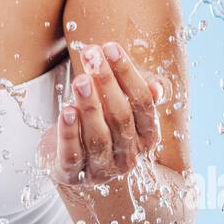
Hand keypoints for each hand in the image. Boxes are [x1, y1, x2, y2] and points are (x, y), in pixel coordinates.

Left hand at [38, 42, 164, 187]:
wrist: (70, 159)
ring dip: (89, 105)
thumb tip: (157, 88)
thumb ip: (142, 93)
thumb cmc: (101, 122)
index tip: (111, 48)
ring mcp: (102, 169)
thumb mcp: (124, 104)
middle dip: (107, 82)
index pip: (143, 103)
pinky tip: (66, 111)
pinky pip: (73, 155)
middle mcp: (128, 156)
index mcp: (146, 137)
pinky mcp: (73, 175)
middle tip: (92, 55)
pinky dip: (69, 133)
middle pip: (121, 117)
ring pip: (98, 137)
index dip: (128, 74)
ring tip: (80, 79)